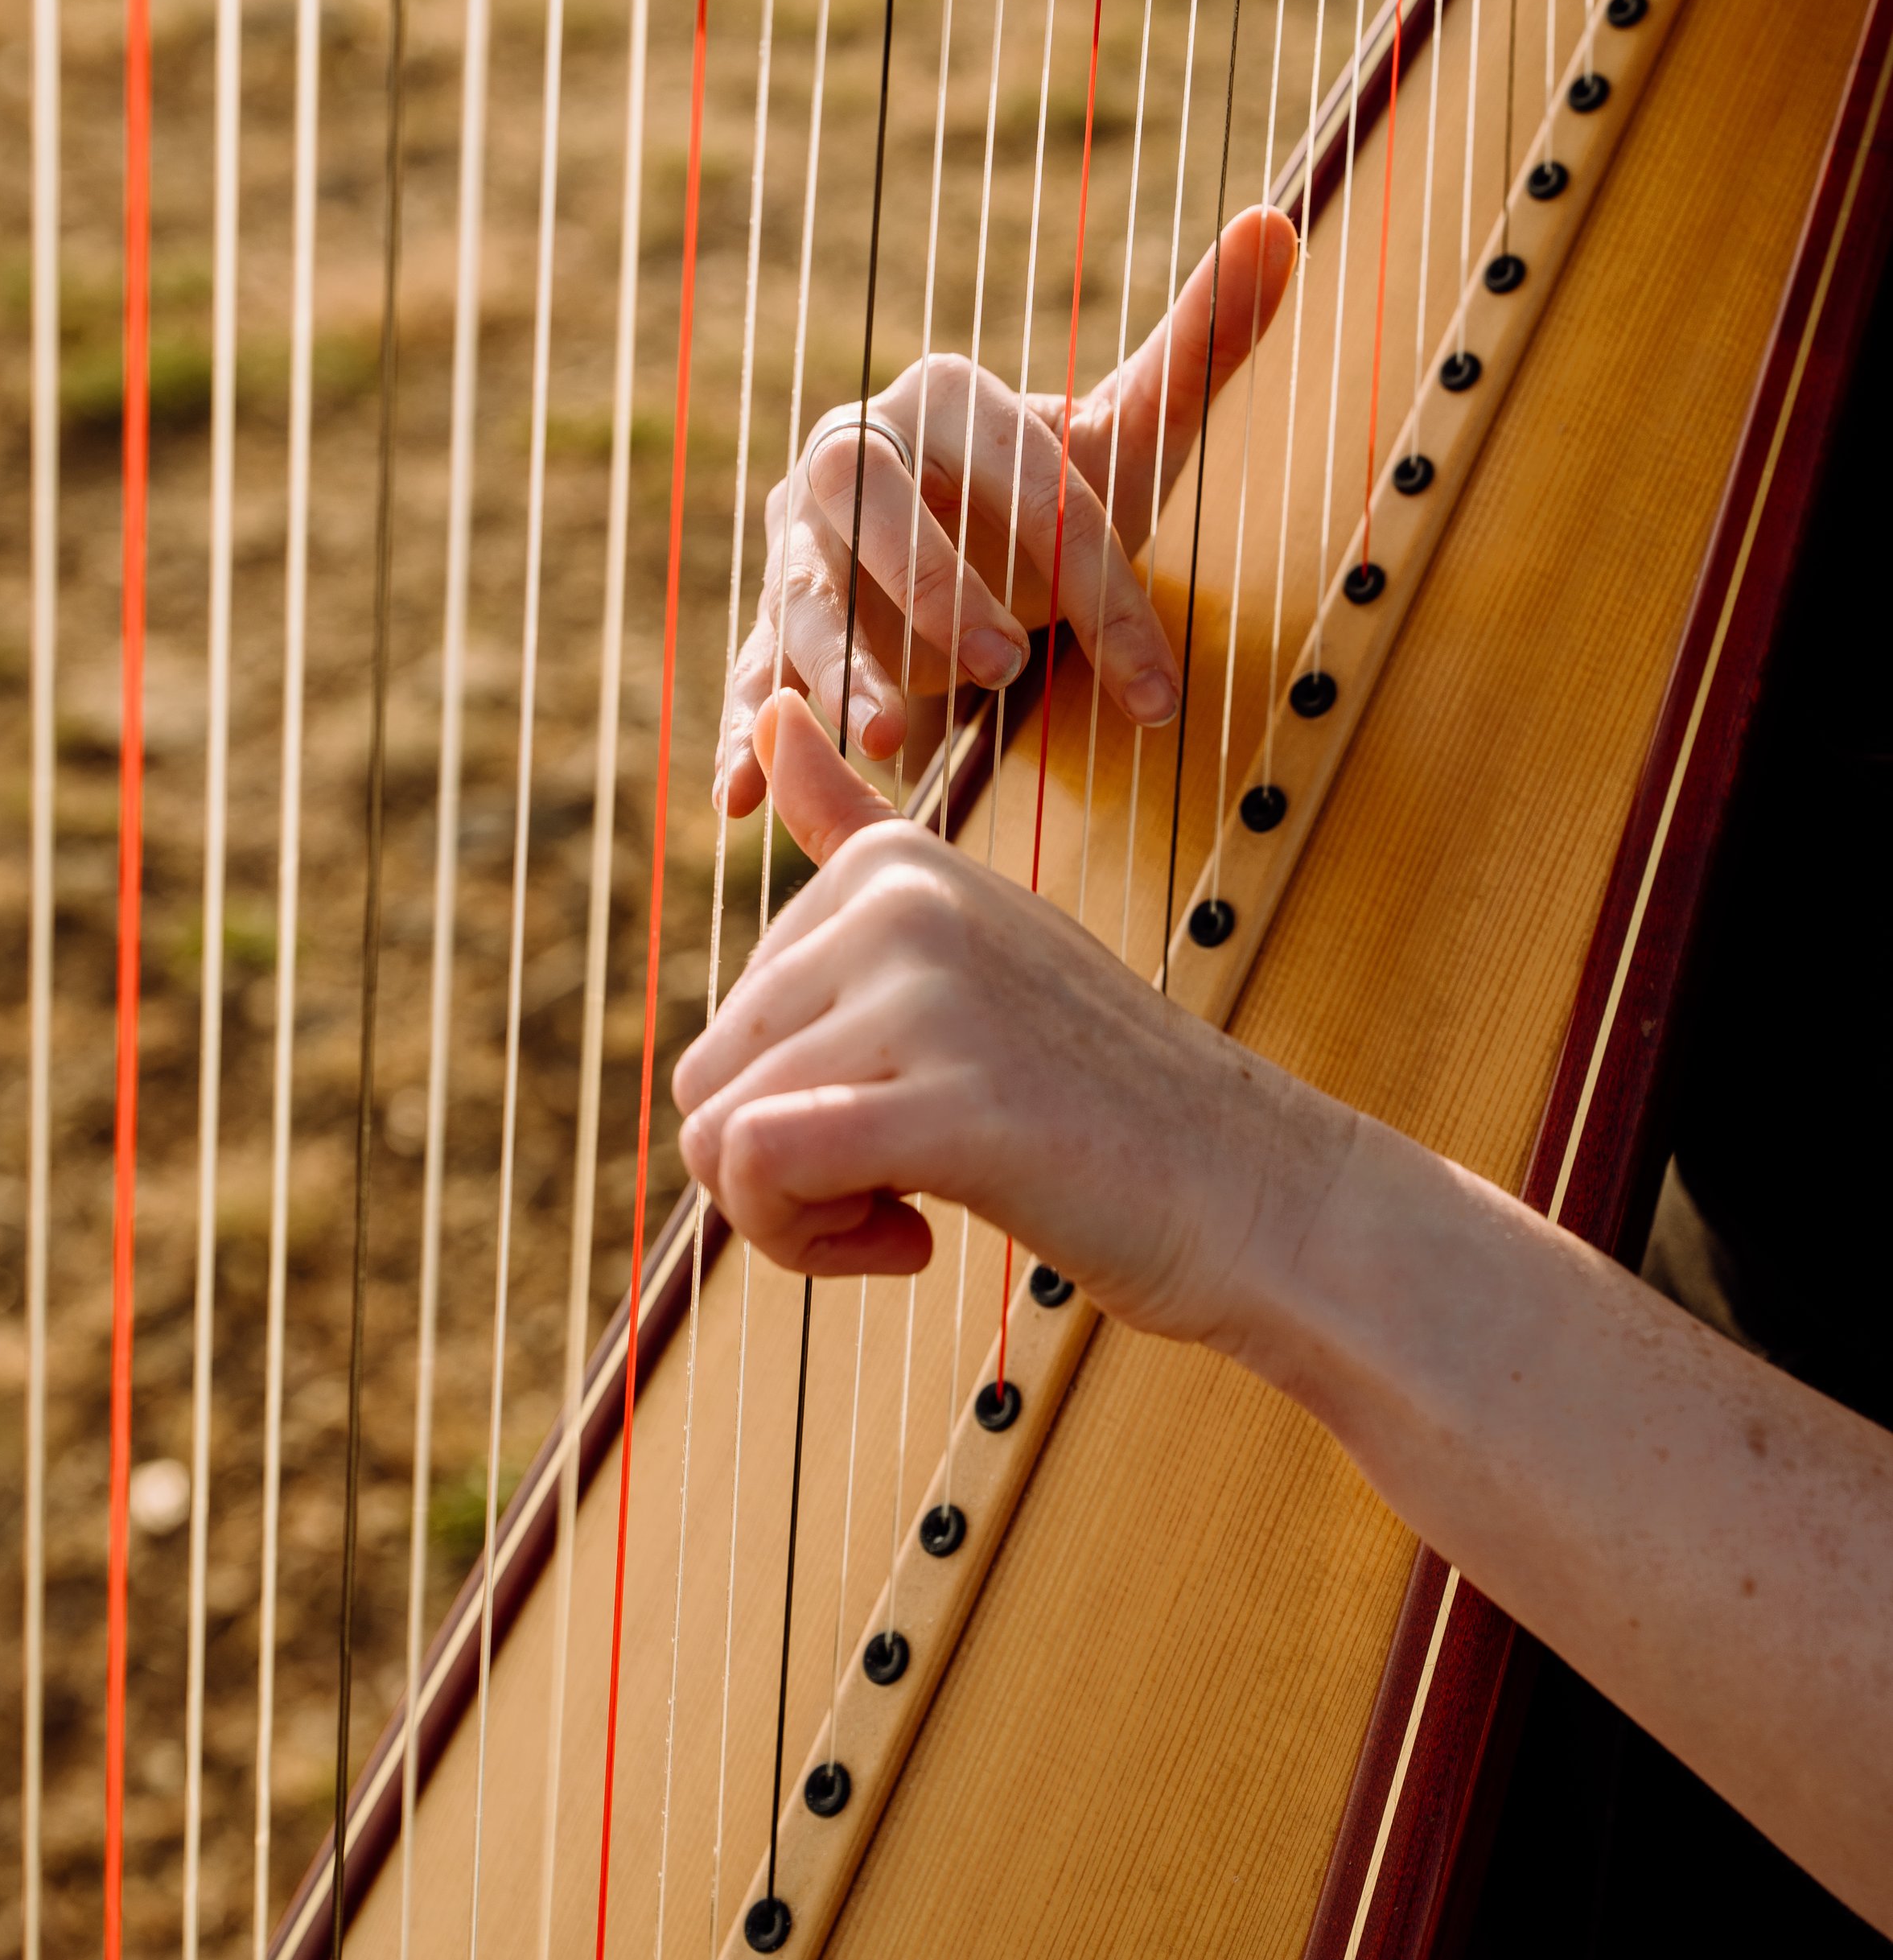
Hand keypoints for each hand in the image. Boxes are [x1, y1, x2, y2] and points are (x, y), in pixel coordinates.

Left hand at [677, 690, 1341, 1344]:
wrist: (1254, 1194)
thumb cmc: (1101, 1091)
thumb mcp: (972, 941)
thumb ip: (856, 840)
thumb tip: (771, 715)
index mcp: (891, 864)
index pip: (729, 1024)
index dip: (796, 1106)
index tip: (905, 1113)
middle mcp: (898, 904)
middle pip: (705, 1079)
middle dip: (779, 1168)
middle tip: (905, 1183)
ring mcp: (927, 995)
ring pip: (720, 1136)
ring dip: (796, 1220)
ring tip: (912, 1212)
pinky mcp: (950, 1104)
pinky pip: (760, 1170)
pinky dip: (810, 1243)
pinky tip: (914, 1244)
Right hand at [715, 207, 1296, 814]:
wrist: (964, 552)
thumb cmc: (1049, 503)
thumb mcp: (1128, 437)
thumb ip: (1202, 340)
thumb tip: (1280, 219)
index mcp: (940, 395)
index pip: (1028, 476)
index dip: (1097, 579)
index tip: (1160, 689)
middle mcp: (850, 451)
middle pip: (872, 501)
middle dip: (933, 580)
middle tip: (1004, 664)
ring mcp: (798, 540)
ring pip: (800, 588)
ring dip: (837, 664)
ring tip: (885, 740)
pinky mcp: (769, 619)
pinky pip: (748, 672)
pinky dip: (740, 736)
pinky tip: (737, 799)